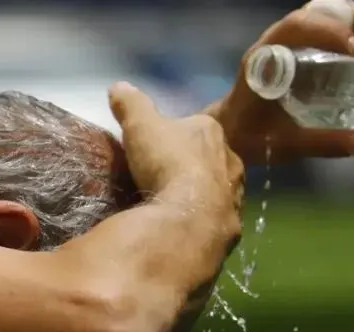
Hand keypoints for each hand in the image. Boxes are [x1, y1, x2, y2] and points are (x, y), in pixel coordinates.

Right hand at [109, 81, 243, 210]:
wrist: (190, 214)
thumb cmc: (166, 163)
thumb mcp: (140, 126)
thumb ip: (130, 105)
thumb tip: (118, 86)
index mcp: (211, 130)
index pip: (197, 126)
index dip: (179, 134)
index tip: (161, 146)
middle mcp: (231, 158)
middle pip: (210, 157)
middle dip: (194, 164)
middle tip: (168, 176)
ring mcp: (235, 192)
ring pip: (218, 187)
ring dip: (202, 192)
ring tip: (178, 203)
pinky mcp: (233, 222)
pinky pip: (218, 215)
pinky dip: (205, 217)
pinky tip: (188, 224)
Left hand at [214, 0, 353, 163]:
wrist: (234, 132)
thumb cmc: (250, 136)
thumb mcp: (282, 143)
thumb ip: (321, 143)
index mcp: (269, 51)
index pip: (301, 25)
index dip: (331, 33)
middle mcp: (292, 36)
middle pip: (340, 16)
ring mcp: (314, 41)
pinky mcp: (329, 52)